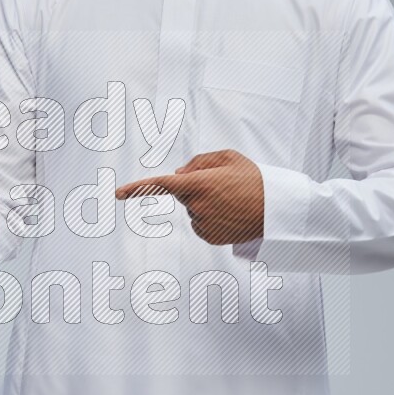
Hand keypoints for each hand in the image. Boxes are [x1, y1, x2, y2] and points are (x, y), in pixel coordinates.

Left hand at [116, 148, 263, 244]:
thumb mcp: (228, 158)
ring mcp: (202, 223)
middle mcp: (196, 205)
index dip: (136, 188)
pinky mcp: (209, 237)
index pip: (160, 185)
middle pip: (183, 194)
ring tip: (232, 201)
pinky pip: (200, 224)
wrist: (275, 209)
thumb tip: (178, 173)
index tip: (118, 194)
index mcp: (198, 183)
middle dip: (196, 188)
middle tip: (224, 186)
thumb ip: (198, 162)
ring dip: (206, 204)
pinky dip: (211, 219)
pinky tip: (229, 214)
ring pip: (193, 210)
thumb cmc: (253, 180)